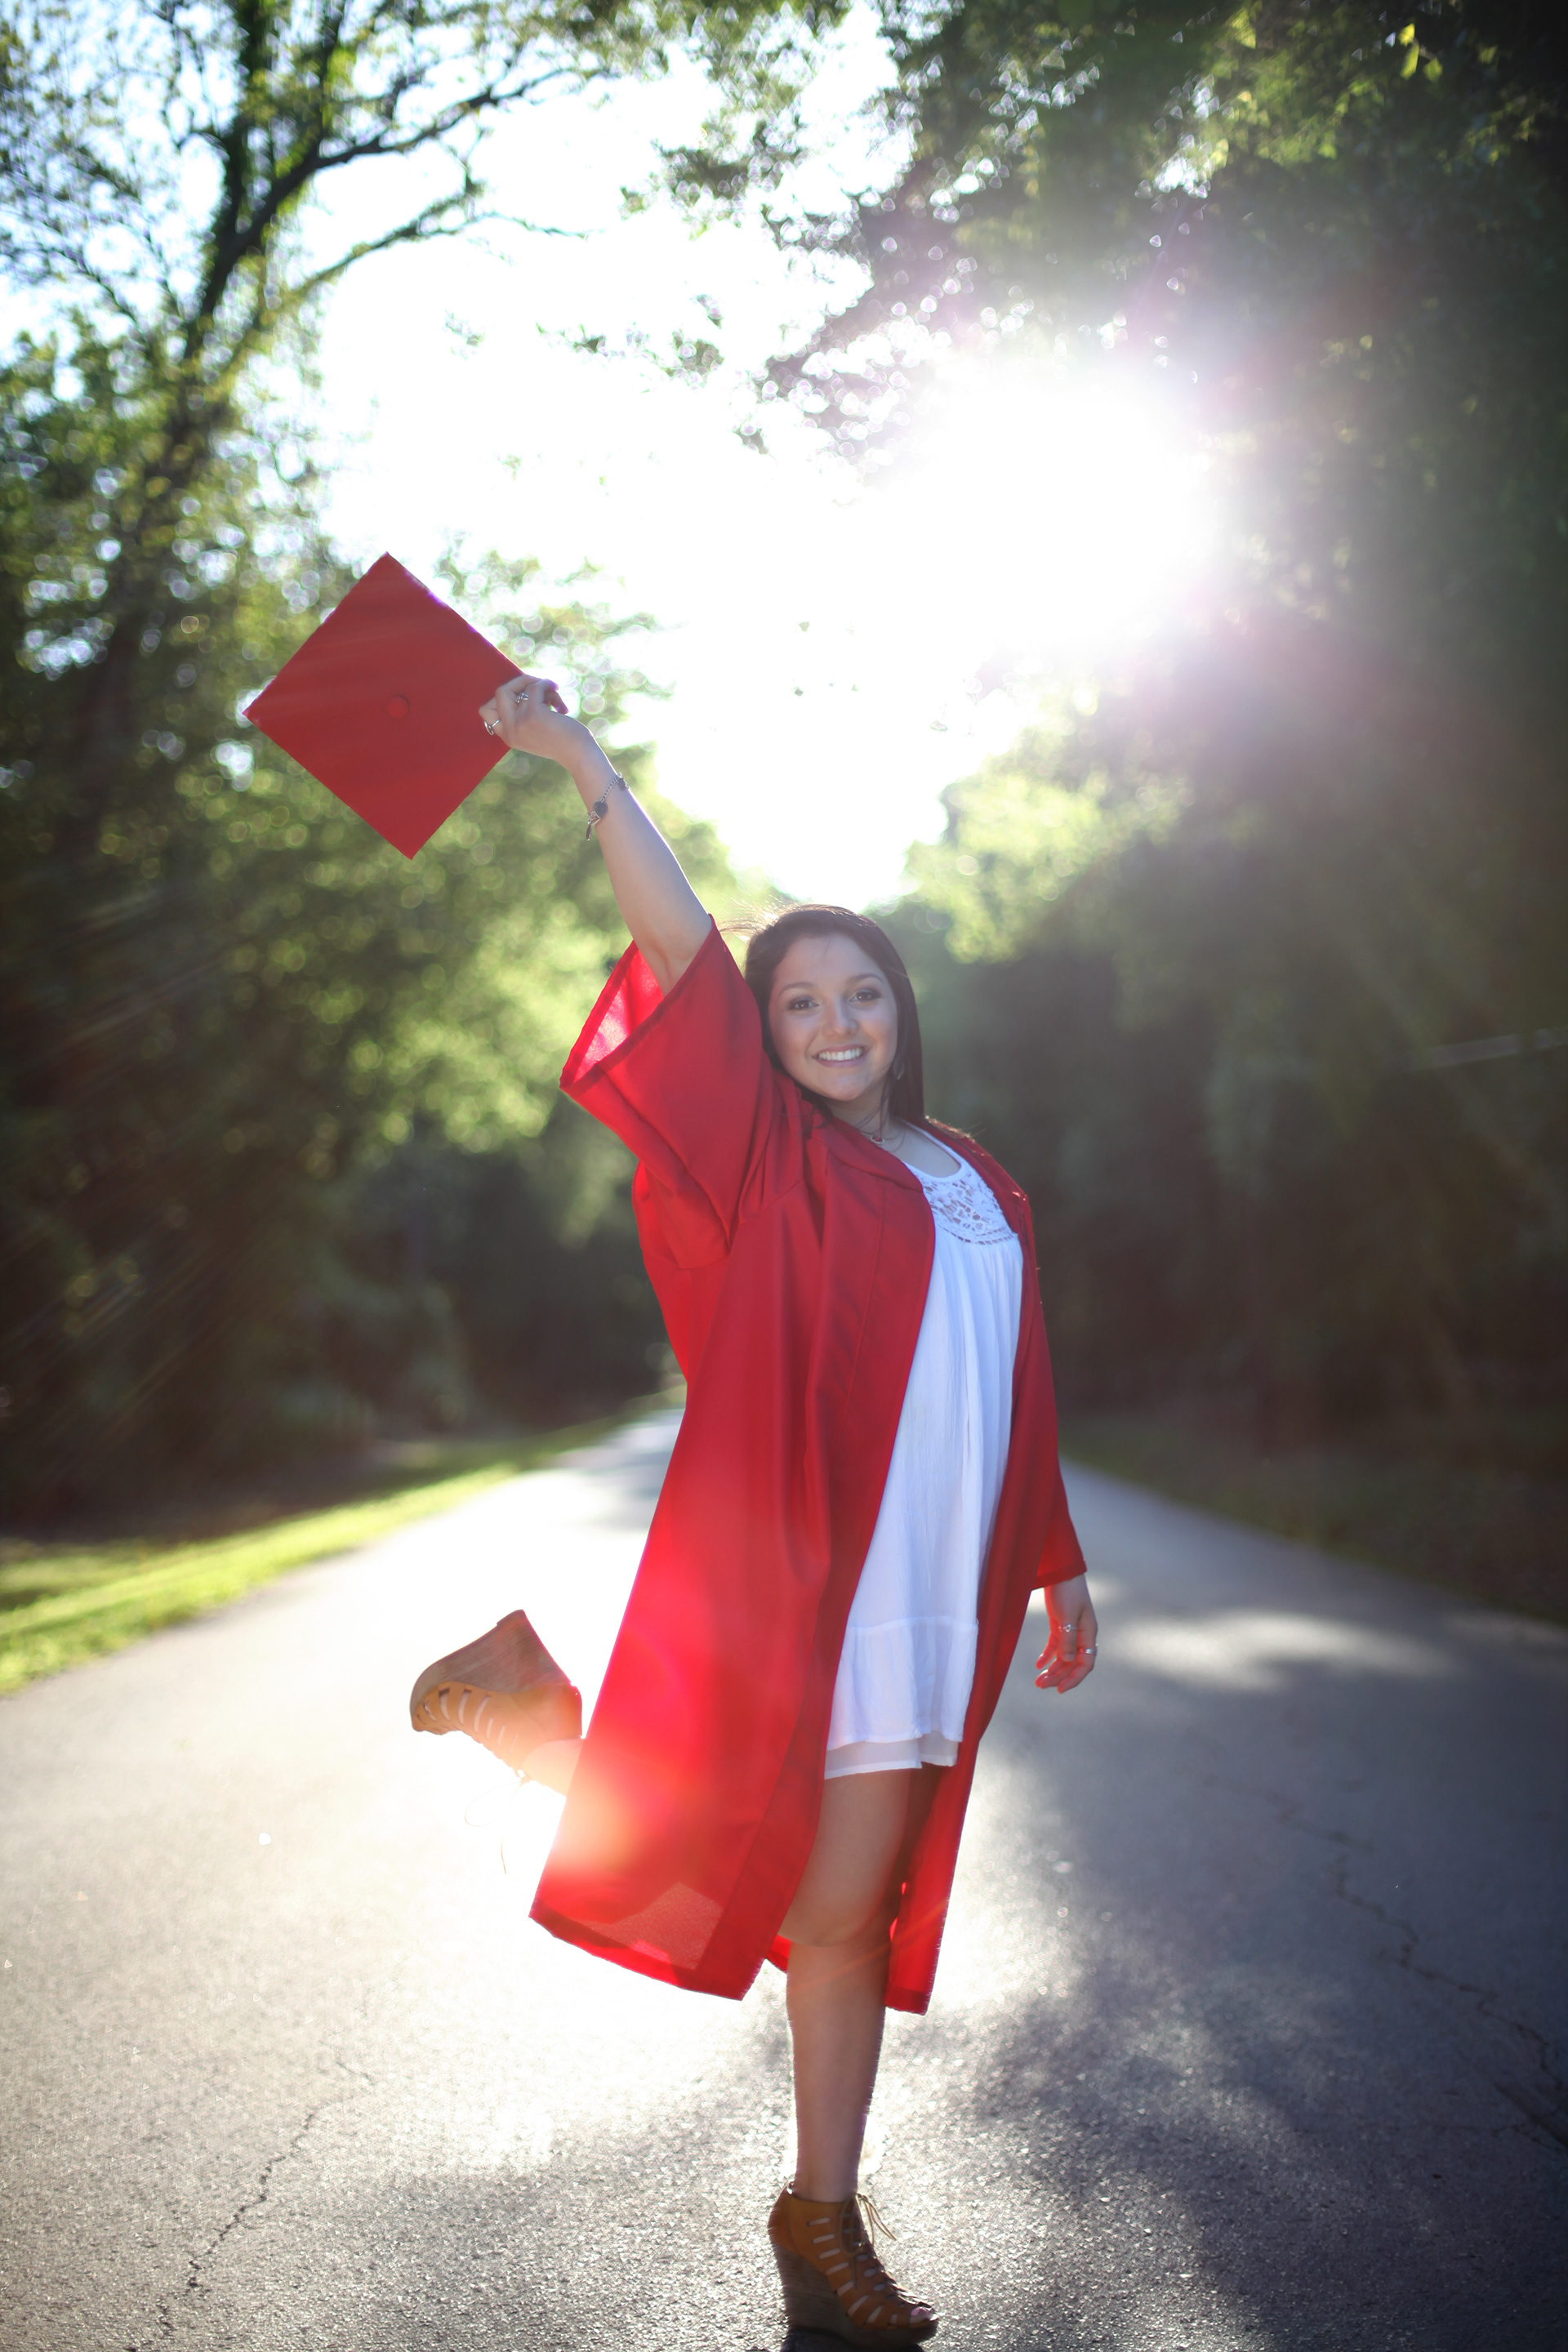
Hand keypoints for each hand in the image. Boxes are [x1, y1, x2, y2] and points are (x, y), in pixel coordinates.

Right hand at [478, 670, 586, 761]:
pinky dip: (547, 684)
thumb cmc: (563, 739)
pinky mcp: (534, 716)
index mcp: (508, 736)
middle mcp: (510, 731)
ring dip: (541, 685)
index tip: (523, 697)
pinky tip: (557, 691)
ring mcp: (520, 723)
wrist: (579, 754)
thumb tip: (523, 681)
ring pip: (522, 687)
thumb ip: (523, 713)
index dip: (503, 697)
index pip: (486, 710)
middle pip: (499, 692)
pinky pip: (535, 687)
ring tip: (555, 697)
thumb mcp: (535, 729)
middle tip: (537, 687)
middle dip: (519, 683)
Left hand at [1035, 1573, 1096, 1694]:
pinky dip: (1047, 1656)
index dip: (1075, 1679)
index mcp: (1088, 1633)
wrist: (1060, 1570)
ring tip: (1037, 1680)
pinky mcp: (1059, 1625)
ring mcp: (1070, 1630)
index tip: (1060, 1690)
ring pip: (1063, 1657)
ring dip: (1052, 1669)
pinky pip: (1055, 1646)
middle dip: (1058, 1677)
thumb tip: (1068, 1662)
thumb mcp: (1067, 1615)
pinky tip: (1038, 1665)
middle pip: (1073, 1663)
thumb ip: (1068, 1639)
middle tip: (1040, 1685)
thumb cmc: (1067, 1590)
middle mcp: (1081, 1635)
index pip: (1086, 1663)